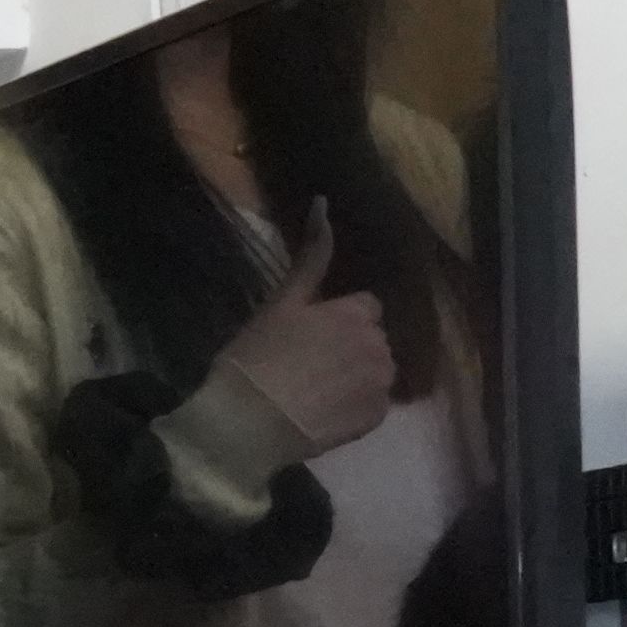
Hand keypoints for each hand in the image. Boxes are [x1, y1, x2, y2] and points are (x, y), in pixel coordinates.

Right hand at [220, 209, 392, 453]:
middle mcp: (380, 346)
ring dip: (354, 376)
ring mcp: (381, 385)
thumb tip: (324, 202)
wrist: (245, 424)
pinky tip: (321, 412)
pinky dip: (353, 408)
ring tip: (314, 391)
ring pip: (375, 371)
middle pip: (372, 338)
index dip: (336, 320)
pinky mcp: (376, 420)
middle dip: (349, 346)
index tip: (306, 335)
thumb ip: (311, 257)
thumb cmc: (256, 357)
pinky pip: (371, 405)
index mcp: (358, 314)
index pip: (364, 307)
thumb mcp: (280, 303)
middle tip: (305, 364)